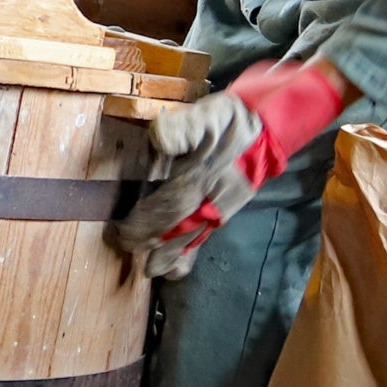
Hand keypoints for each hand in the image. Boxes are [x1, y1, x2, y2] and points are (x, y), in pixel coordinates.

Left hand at [112, 58, 349, 279]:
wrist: (265, 129)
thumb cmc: (228, 122)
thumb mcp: (205, 115)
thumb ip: (182, 128)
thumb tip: (159, 141)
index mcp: (203, 176)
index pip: (170, 205)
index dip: (145, 220)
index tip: (121, 229)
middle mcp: (212, 200)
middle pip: (178, 227)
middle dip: (150, 240)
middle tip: (125, 247)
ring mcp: (220, 209)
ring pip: (192, 239)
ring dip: (169, 256)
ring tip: (151, 271)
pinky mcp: (225, 212)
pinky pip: (205, 239)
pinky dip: (189, 256)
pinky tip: (177, 270)